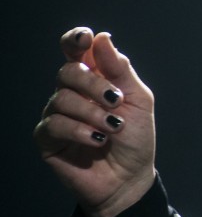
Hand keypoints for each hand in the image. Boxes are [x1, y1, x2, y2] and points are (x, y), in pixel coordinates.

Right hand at [33, 28, 156, 216]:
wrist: (130, 178)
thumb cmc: (136, 139)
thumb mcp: (138, 101)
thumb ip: (121, 70)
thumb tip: (102, 38)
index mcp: (94, 80)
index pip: (76, 51)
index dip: (75, 40)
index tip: (84, 39)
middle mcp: (72, 94)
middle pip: (67, 72)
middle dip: (93, 84)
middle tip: (116, 101)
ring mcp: (57, 115)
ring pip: (61, 98)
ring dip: (92, 113)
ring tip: (113, 128)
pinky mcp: (47, 139)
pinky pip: (53, 124)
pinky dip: (79, 131)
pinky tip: (97, 140)